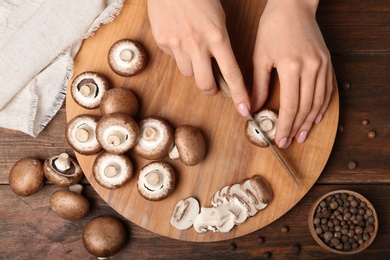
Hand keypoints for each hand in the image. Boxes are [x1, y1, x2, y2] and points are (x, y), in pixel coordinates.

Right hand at [147, 0, 250, 116]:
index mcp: (217, 36)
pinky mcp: (163, 42)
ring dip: (193, 68)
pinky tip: (178, 37)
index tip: (245, 109)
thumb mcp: (218, 17)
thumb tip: (217, 65)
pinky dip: (177, 53)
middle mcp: (197, 44)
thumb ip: (219, 42)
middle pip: (205, 84)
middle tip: (213, 85)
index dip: (239, 94)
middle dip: (211, 89)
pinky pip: (172, 58)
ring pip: (187, 73)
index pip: (231, 73)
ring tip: (193, 49)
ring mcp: (177, 44)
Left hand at [251, 0, 332, 148]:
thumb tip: (252, 108)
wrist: (293, 6)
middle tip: (290, 141)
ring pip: (319, 101)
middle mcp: (311, 68)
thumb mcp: (260, 56)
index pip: (290, 106)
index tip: (280, 139)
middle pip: (306, 107)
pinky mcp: (327, 62)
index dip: (285, 126)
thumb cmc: (273, 28)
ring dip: (311, 121)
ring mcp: (322, 65)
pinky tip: (317, 117)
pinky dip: (322, 106)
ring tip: (303, 135)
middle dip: (297, 128)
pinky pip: (327, 90)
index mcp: (292, 67)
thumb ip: (258, 85)